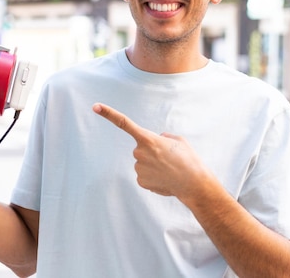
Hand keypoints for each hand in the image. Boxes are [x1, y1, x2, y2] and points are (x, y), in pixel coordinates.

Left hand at [92, 102, 211, 200]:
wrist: (194, 183)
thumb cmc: (188, 159)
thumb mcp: (177, 140)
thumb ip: (162, 137)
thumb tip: (156, 139)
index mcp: (147, 138)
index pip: (124, 123)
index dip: (108, 114)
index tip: (95, 107)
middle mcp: (139, 152)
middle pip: (141, 149)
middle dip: (152, 152)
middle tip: (169, 159)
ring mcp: (138, 168)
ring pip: (143, 163)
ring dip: (154, 165)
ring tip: (169, 169)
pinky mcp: (141, 181)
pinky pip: (145, 175)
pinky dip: (154, 176)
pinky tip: (165, 178)